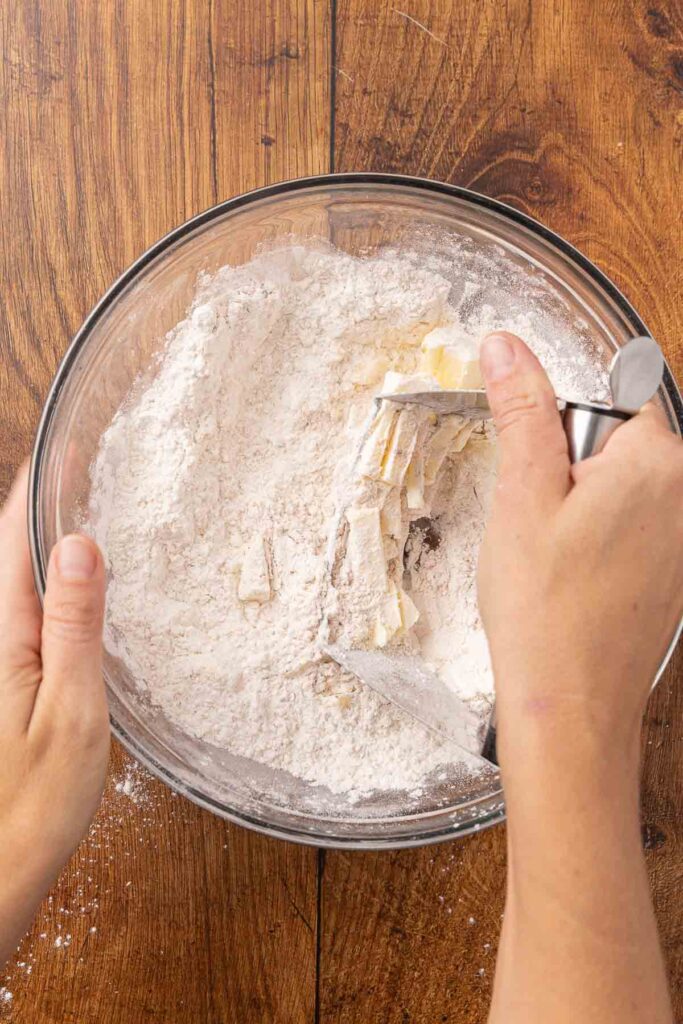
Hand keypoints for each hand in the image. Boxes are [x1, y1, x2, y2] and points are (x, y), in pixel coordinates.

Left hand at [0, 464, 108, 965]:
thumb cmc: (32, 807)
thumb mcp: (70, 714)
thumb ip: (72, 627)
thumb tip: (79, 545)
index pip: (11, 538)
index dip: (38, 486)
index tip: (67, 444)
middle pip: (3, 551)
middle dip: (36, 502)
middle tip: (79, 465)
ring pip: (6, 579)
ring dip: (35, 538)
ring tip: (77, 505)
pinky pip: (15, 612)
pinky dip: (38, 582)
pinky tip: (67, 586)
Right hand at [479, 332, 679, 1023]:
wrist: (570, 708)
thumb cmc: (545, 613)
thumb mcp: (522, 497)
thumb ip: (523, 410)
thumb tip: (508, 345)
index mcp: (658, 463)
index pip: (607, 398)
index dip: (558, 435)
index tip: (540, 478)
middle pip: (612, 443)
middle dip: (566, 472)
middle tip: (539, 525)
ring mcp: (680, 538)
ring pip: (613, 488)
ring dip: (575, 510)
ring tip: (552, 561)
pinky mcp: (669, 571)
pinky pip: (624, 528)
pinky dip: (591, 543)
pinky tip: (568, 582)